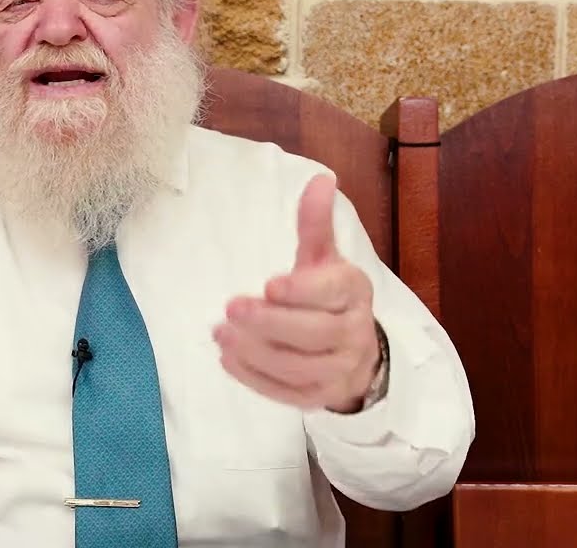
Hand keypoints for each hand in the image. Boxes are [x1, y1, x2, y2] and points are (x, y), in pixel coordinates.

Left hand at [213, 174, 381, 412]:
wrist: (357, 353)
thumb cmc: (330, 297)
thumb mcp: (325, 259)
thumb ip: (315, 225)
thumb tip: (320, 179)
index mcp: (354, 292)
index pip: (332, 293)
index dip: (301, 291)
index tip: (268, 284)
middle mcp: (354, 333)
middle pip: (313, 334)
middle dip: (270, 323)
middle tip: (231, 308)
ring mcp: (339, 370)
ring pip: (297, 367)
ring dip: (256, 352)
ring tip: (220, 334)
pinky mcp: (320, 397)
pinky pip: (287, 394)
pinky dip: (255, 379)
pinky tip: (228, 359)